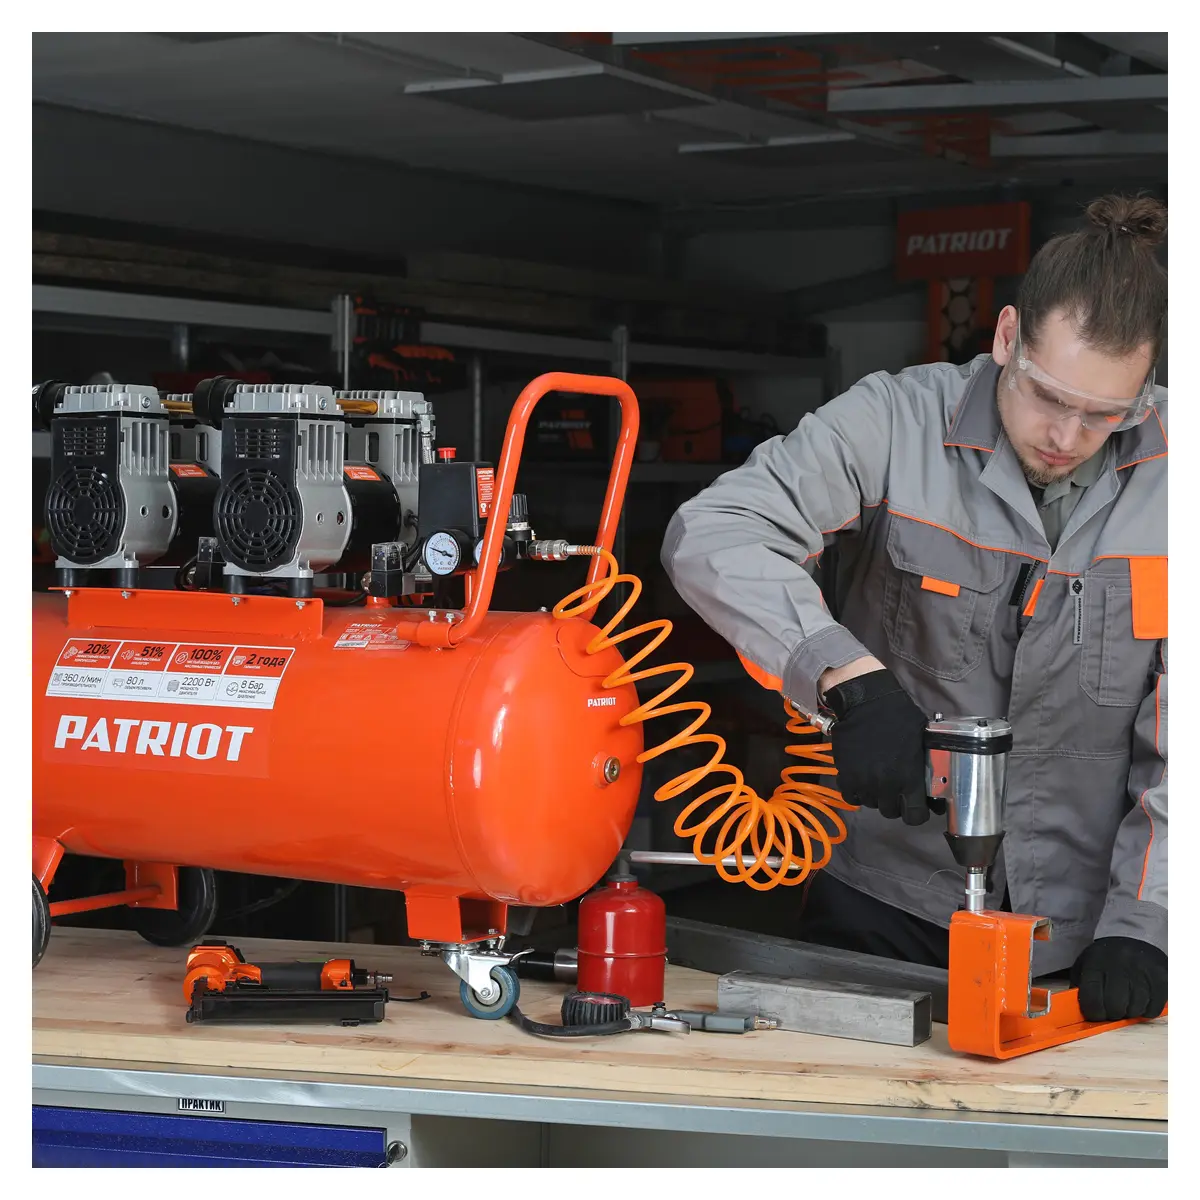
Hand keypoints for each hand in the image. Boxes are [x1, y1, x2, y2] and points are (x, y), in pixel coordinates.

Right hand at [822, 666, 929, 824]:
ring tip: (876, 780)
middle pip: (891, 812)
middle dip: (895, 803)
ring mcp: (864, 783)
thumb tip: (932, 781)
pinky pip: (851, 797)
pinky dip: (857, 792)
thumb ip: (925, 766)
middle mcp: (887, 786)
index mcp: (910, 778)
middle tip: (894, 789)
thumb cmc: (899, 716)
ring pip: (871, 804)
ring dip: (875, 796)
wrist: (866, 702)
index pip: (916, 816)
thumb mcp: (922, 741)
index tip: (916, 806)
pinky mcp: (845, 776)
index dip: (917, 813)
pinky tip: (861, 780)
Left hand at [1070, 937, 1166, 1021]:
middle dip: (1112, 1014)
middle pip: (1115, 1006)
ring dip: (1129, 1012)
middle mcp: (1119, 967)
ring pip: (1135, 1009)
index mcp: (1096, 963)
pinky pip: (1154, 1009)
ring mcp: (1142, 973)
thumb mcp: (1086, 963)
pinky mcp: (1161, 979)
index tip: (1095, 1013)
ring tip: (1126, 1002)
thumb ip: (1080, 985)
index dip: (1093, 1013)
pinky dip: (1146, 1011)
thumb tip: (1080, 1011)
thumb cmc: (1106, 956)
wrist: (1133, 936)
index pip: (1091, 998)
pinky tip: (1141, 1001)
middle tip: (1112, 1009)